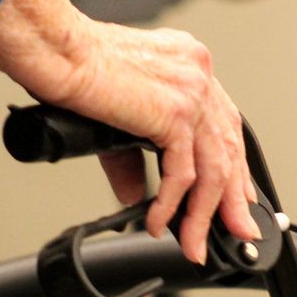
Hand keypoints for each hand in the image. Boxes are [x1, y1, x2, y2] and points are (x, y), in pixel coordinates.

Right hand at [0, 0, 260, 263]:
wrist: (56, 52)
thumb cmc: (72, 65)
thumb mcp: (116, 117)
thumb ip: (131, 158)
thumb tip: (135, 193)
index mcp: (188, 63)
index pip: (226, 120)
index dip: (235, 162)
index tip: (240, 194)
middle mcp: (197, 73)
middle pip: (229, 147)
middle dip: (233, 198)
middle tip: (237, 230)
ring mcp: (190, 92)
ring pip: (212, 169)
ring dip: (203, 215)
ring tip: (194, 244)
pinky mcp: (173, 113)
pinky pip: (181, 174)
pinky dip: (170, 206)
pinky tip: (157, 223)